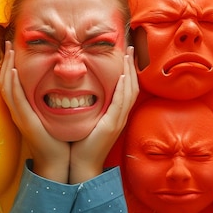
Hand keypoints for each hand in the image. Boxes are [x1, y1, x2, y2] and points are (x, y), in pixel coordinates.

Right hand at [0, 41, 70, 182]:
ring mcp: (19, 116)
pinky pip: (15, 99)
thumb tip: (58, 84)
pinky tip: (15, 71)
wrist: (57, 162)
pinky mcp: (25, 120)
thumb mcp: (50, 115)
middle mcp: (17, 111)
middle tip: (8, 44)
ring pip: (6, 87)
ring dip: (7, 67)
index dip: (9, 65)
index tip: (13, 49)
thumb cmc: (57, 139)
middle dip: (5, 61)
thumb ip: (49, 100)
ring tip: (9, 51)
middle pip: (4, 81)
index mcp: (23, 109)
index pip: (10, 83)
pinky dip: (13, 84)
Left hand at [69, 46, 138, 183]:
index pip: (126, 88)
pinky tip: (122, 76)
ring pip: (129, 91)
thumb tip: (81, 89)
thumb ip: (90, 106)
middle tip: (130, 48)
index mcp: (116, 114)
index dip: (128, 71)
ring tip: (128, 55)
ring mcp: (118, 120)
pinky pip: (121, 102)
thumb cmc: (81, 143)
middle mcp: (120, 116)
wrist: (82, 164)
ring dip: (129, 72)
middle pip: (132, 86)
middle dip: (132, 66)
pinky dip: (123, 88)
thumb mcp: (88, 119)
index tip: (125, 54)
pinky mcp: (112, 124)